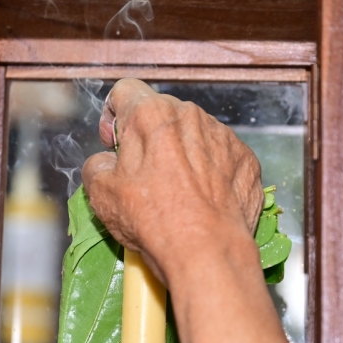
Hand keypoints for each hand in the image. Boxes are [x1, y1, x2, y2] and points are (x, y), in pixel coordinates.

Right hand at [83, 78, 262, 284]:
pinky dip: (211, 170)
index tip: (115, 144)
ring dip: (182, 153)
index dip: (114, 115)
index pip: (125, 91)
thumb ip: (96, 164)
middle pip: (162, 114)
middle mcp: (190, 115)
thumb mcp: (100, 194)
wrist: (207, 251)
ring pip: (194, 134)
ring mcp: (222, 135)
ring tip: (178, 191)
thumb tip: (106, 162)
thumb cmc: (152, 220)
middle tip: (144, 174)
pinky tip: (204, 198)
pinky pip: (221, 155)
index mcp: (150, 114)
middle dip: (149, 137)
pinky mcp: (246, 158)